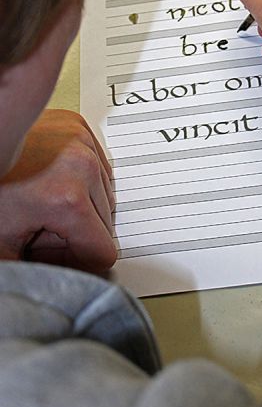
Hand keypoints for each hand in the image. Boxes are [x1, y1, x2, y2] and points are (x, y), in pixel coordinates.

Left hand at [0, 109, 116, 272]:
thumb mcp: (6, 247)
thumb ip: (47, 272)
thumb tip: (77, 279)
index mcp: (68, 201)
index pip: (103, 251)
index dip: (76, 261)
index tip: (53, 255)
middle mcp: (83, 168)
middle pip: (106, 223)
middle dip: (77, 233)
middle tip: (41, 228)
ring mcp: (82, 143)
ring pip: (105, 194)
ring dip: (83, 204)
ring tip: (45, 202)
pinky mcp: (79, 127)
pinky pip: (99, 165)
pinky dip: (82, 177)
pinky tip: (53, 180)